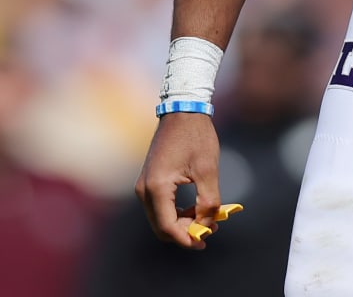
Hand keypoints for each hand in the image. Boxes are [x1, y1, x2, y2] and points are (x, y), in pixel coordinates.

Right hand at [136, 113, 221, 248]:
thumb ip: (208, 201)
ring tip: (206, 218)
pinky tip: (195, 208)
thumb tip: (207, 224)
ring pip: (159, 219)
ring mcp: (143, 185)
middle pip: (161, 227)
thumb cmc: (196, 137)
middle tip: (209, 230)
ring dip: (181, 223)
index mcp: (157, 187)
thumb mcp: (208, 170)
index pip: (168, 227)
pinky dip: (175, 213)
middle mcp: (144, 189)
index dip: (186, 239)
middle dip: (184, 233)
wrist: (182, 110)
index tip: (205, 241)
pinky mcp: (148, 181)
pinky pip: (159, 207)